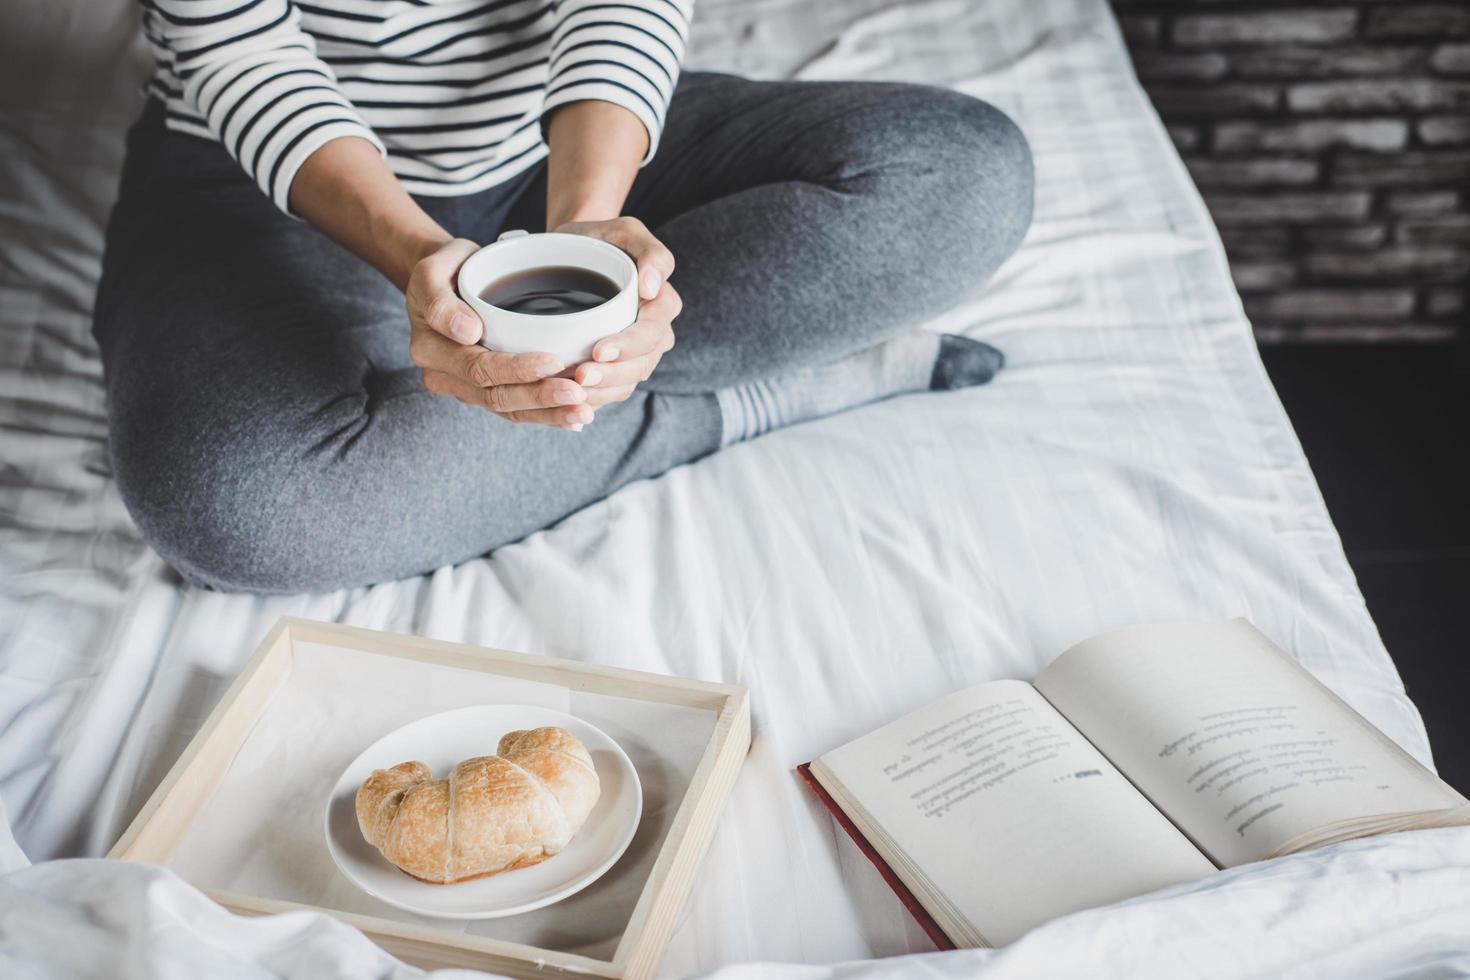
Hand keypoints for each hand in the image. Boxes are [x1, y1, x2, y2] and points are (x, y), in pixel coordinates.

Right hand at [406, 238, 594, 428]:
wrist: (444, 280)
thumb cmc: (445, 270)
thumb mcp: (431, 272)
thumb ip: (441, 302)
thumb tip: (468, 332)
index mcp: (431, 350)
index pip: (479, 367)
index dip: (517, 369)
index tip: (554, 362)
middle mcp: (445, 375)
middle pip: (497, 396)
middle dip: (541, 398)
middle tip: (580, 394)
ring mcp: (465, 387)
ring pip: (509, 409)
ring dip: (549, 414)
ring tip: (584, 412)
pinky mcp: (484, 390)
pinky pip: (515, 409)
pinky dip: (545, 415)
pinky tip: (574, 419)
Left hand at [553, 217, 678, 409]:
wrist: (572, 252)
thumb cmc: (599, 239)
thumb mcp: (625, 230)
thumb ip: (649, 250)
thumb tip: (652, 288)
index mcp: (661, 301)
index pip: (653, 330)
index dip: (629, 345)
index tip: (598, 350)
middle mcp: (655, 330)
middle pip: (642, 361)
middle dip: (612, 374)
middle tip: (580, 377)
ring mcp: (638, 351)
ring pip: (629, 380)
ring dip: (604, 390)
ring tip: (574, 391)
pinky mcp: (618, 365)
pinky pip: (614, 389)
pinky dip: (596, 397)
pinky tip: (574, 401)